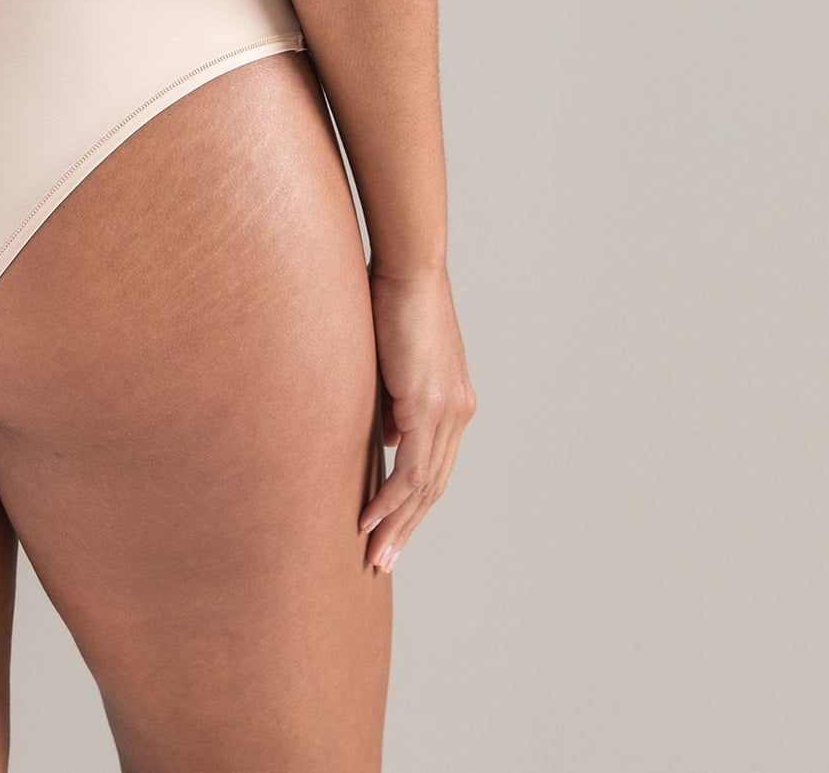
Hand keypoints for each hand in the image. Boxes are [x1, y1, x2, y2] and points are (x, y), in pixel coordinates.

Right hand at [358, 264, 474, 572]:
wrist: (409, 268)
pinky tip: (370, 519)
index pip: (434, 466)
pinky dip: (390, 499)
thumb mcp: (393, 360)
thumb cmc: (394, 300)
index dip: (413, 503)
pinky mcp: (429, 406)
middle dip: (407, 527)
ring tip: (375, 554)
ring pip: (424, 486)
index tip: (390, 529)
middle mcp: (458, 413)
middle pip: (434, 486)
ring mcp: (448, 412)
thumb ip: (395, 400)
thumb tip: (389, 435)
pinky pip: (411, 469)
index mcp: (452, 402)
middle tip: (383, 560)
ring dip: (397, 524)